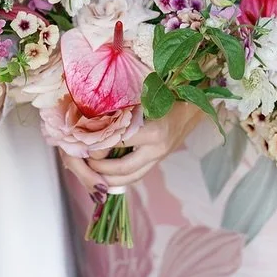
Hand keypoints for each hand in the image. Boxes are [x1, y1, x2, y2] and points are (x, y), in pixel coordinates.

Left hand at [78, 103, 202, 188]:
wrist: (193, 106)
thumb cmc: (166, 97)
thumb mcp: (144, 99)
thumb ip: (122, 111)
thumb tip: (92, 119)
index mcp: (152, 131)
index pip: (118, 143)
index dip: (98, 146)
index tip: (83, 142)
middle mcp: (157, 148)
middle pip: (123, 168)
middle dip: (100, 169)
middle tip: (84, 162)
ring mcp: (159, 157)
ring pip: (131, 177)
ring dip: (109, 180)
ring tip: (91, 173)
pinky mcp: (159, 160)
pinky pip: (137, 174)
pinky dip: (121, 178)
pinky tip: (106, 174)